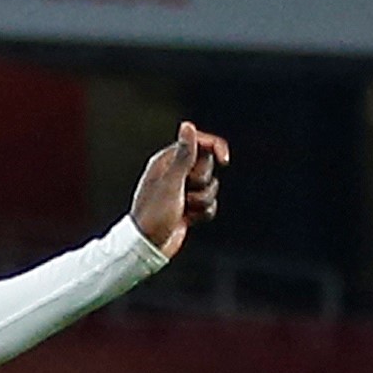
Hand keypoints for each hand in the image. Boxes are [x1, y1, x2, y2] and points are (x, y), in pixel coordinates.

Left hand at [129, 121, 229, 258]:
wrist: (147, 247)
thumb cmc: (153, 214)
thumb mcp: (171, 182)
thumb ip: (183, 155)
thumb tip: (187, 125)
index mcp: (166, 162)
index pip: (198, 143)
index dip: (215, 148)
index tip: (224, 160)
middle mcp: (174, 173)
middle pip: (208, 166)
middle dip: (202, 180)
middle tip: (185, 191)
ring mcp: (182, 191)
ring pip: (211, 187)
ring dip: (202, 200)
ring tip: (185, 209)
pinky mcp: (189, 208)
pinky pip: (210, 205)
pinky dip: (203, 213)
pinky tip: (188, 220)